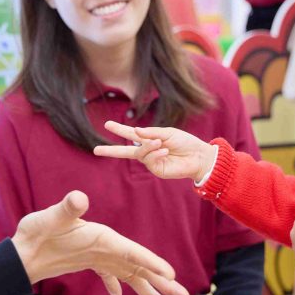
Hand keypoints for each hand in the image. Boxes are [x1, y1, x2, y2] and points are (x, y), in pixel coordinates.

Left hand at [12, 191, 190, 294]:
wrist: (20, 248)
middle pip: (139, 266)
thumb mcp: (50, 219)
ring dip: (148, 289)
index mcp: (103, 237)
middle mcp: (105, 246)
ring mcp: (99, 255)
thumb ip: (66, 208)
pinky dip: (116, 286)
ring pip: (130, 274)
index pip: (133, 252)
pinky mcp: (89, 262)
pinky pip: (110, 276)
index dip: (153, 263)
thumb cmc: (35, 231)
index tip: (171, 276)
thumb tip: (79, 197)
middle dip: (162, 282)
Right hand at [93, 120, 216, 182]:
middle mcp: (148, 151)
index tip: (107, 124)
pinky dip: (155, 153)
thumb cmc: (186, 142)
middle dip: (110, 150)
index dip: (119, 129)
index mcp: (150, 139)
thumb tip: (135, 132)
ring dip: (149, 146)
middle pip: (125, 151)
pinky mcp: (157, 170)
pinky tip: (165, 151)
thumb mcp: (168, 133)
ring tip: (161, 143)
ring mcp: (151, 161)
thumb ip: (151, 133)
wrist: (199, 156)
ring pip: (140, 153)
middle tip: (95, 150)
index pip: (131, 134)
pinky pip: (150, 160)